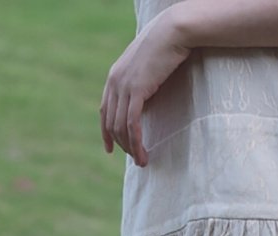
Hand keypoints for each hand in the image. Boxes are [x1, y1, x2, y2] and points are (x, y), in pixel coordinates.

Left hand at [100, 8, 190, 166]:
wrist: (173, 32)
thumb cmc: (166, 48)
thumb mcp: (148, 68)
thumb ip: (142, 84)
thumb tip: (146, 101)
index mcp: (115, 76)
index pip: (105, 111)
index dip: (106, 132)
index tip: (110, 149)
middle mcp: (115, 82)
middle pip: (111, 123)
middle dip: (122, 145)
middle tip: (137, 159)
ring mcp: (123, 86)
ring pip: (121, 127)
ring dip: (131, 148)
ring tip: (142, 162)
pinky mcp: (136, 90)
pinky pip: (132, 123)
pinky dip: (136, 141)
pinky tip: (143, 153)